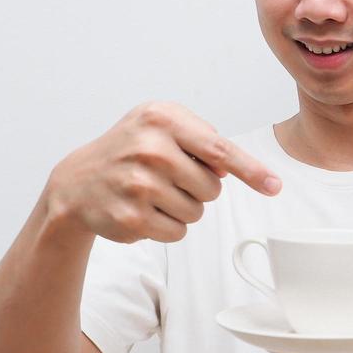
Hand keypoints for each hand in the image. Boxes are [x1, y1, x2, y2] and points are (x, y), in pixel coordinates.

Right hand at [46, 101, 281, 242]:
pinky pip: (177, 233)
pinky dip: (167, 226)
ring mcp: (138, 184)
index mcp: (162, 119)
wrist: (78, 181)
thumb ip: (202, 139)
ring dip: (183, 208)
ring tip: (153, 192)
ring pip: (196, 213)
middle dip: (199, 188)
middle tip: (168, 177)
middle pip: (212, 187)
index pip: (219, 149)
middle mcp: (149, 149)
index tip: (274, 186)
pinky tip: (143, 210)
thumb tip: (234, 168)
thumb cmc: (130, 149)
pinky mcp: (131, 217)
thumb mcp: (161, 125)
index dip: (251, 170)